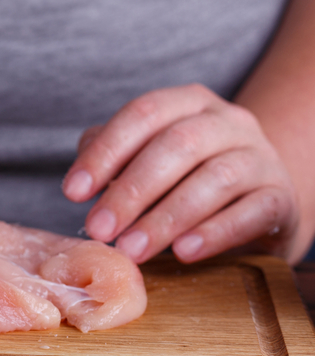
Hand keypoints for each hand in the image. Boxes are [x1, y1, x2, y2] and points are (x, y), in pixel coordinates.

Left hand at [61, 83, 298, 262]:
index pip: (142, 114)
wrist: (259, 198)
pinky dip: (215, 233)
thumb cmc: (187, 175)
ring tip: (132, 249)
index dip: (104, 153)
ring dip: (166, 218)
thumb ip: (113, 157)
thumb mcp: (147, 158)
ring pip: (214, 179)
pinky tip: (183, 253)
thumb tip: (79, 180)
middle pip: (176, 146)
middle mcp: (228, 120)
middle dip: (130, 191)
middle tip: (99, 230)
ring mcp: (261, 156)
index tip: (73, 192)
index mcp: (188, 102)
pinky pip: (252, 211)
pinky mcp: (282, 197)